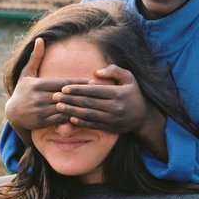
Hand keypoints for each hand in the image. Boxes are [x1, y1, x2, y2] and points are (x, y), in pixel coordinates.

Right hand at [5, 38, 88, 144]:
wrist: (12, 113)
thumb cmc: (22, 90)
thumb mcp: (27, 73)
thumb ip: (35, 57)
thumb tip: (40, 39)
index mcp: (38, 84)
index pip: (62, 83)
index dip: (78, 82)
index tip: (92, 80)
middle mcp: (39, 97)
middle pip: (65, 95)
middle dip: (81, 94)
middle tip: (98, 92)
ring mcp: (41, 111)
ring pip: (64, 108)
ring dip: (78, 106)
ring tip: (93, 104)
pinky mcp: (42, 122)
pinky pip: (60, 120)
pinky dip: (72, 117)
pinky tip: (83, 115)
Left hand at [53, 64, 167, 160]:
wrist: (143, 116)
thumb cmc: (132, 92)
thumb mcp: (128, 77)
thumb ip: (114, 70)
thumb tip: (96, 72)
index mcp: (118, 93)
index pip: (94, 91)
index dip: (78, 90)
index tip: (64, 87)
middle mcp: (115, 107)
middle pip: (88, 103)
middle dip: (70, 100)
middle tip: (55, 97)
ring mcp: (112, 119)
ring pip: (88, 115)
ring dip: (72, 111)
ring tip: (59, 107)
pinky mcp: (110, 128)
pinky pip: (93, 125)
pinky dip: (81, 123)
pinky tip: (70, 118)